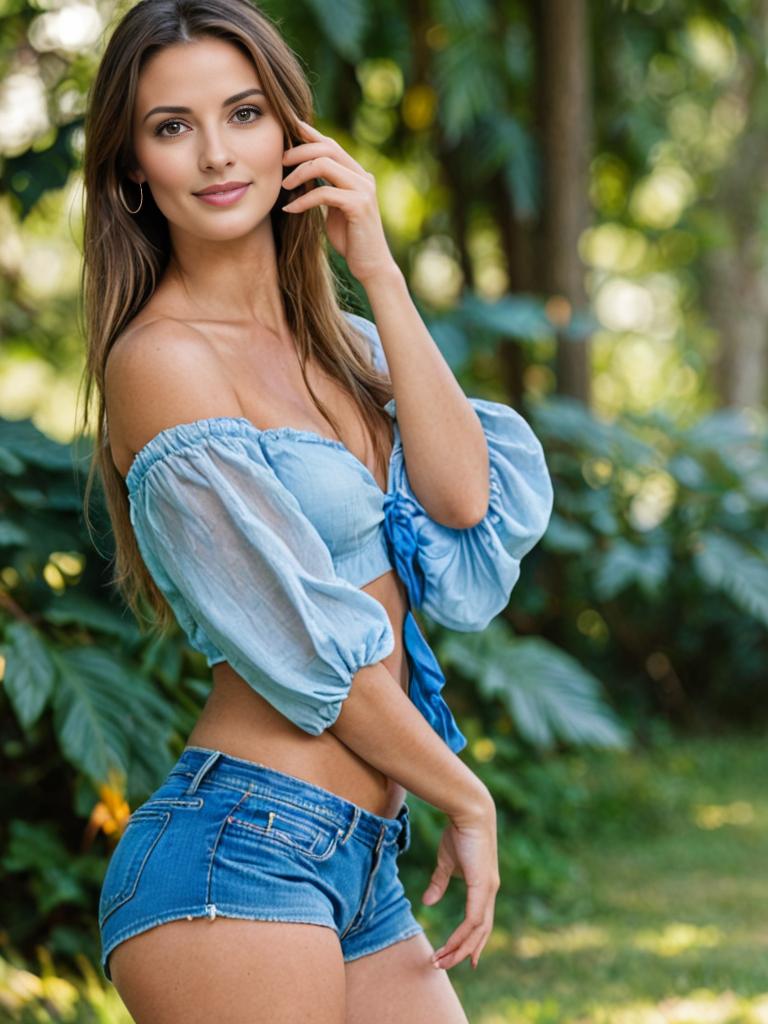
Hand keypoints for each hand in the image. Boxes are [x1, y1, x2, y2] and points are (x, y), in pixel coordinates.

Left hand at [280, 119, 398, 285]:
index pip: (332, 145)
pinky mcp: (359, 205)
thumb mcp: (335, 209)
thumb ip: (326, 190)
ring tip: (284, 186)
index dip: (310, 134)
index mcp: (358, 175)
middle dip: (300, 151)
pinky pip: (324, 193)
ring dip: (299, 173)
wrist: (371, 267)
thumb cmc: (351, 240)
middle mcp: (363, 177)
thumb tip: (303, 177)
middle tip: (280, 162)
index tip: (288, 130)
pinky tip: (290, 209)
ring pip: (325, 164)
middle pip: (327, 148)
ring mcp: (363, 190)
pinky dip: (303, 200)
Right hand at [422, 801, 499, 971]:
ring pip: (478, 931)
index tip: (461, 958)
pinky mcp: (483, 886)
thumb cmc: (458, 833)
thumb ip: (440, 882)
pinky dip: (463, 935)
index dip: (472, 941)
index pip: (480, 922)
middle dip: (464, 952)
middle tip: (446, 966)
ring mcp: (489, 890)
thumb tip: (428, 902)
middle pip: (481, 932)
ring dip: (459, 948)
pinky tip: (451, 946)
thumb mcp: (447, 862)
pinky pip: (474, 919)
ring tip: (442, 961)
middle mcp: (490, 892)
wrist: (469, 812)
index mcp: (484, 887)